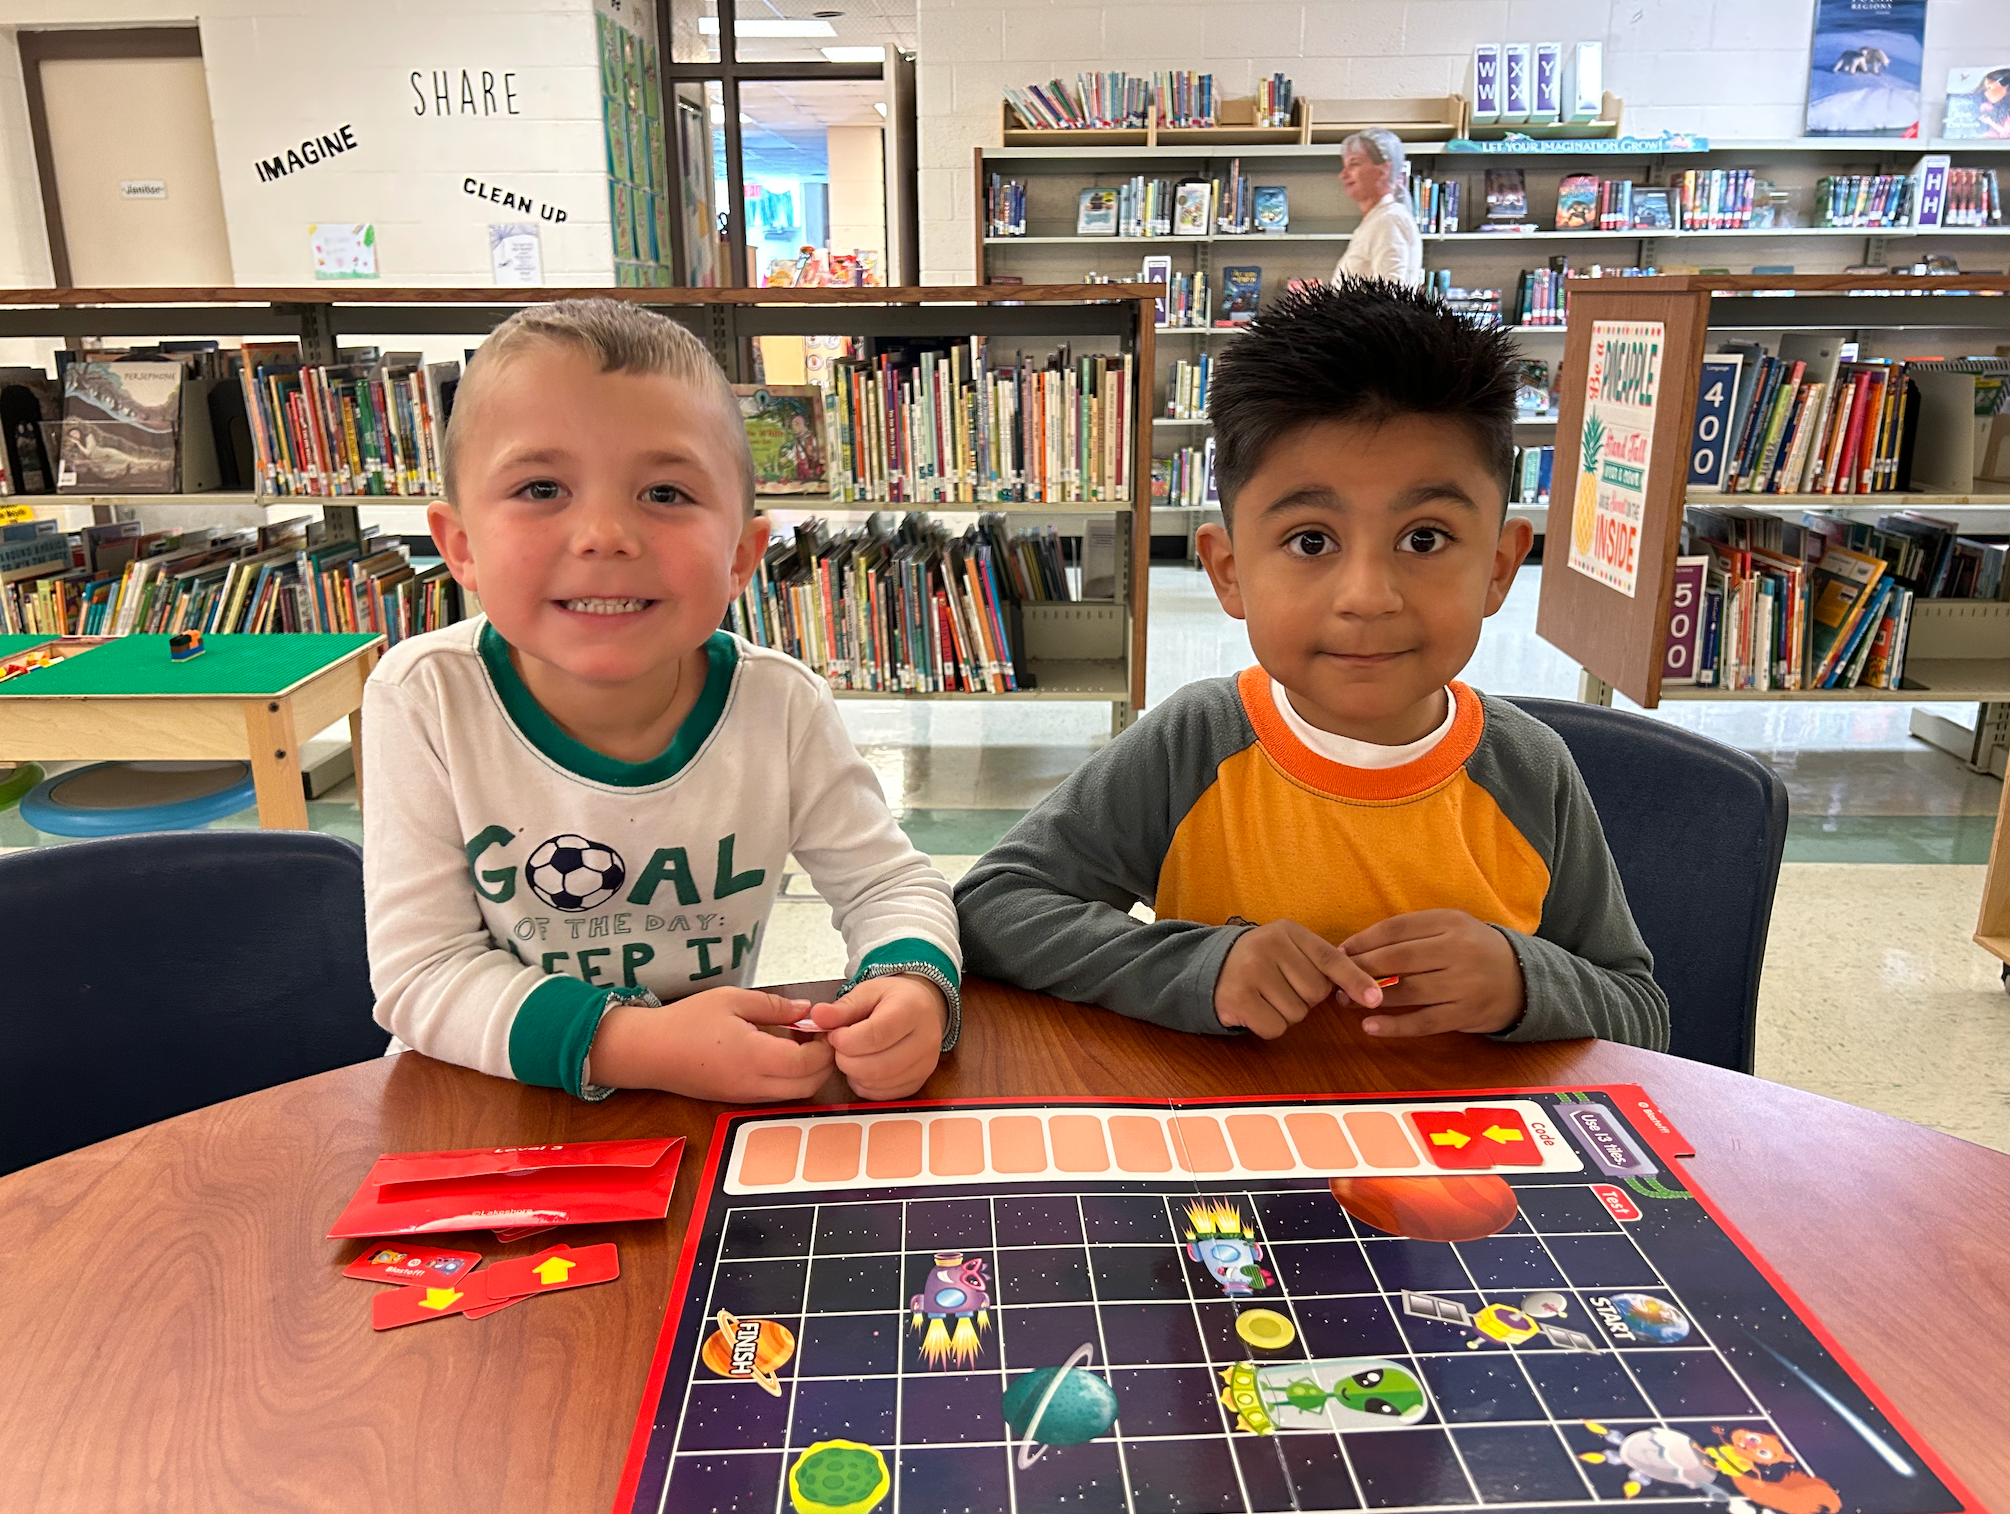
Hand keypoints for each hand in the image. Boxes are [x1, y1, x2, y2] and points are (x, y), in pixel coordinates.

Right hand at [586, 988, 835, 1101]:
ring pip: (795, 1094)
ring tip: (798, 1042)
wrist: (648, 1052)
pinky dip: (790, 1079)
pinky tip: (779, 1054)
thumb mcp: (731, 1000)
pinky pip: (776, 1096)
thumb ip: (773, 1005)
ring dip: (808, 1073)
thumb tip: (806, 1010)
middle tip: (818, 1035)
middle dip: (823, 1063)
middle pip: (810, 1086)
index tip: (824, 1024)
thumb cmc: (687, 1020)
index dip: (824, 1045)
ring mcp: (746, 1097)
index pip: (809, 1063)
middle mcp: (754, 1085)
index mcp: (755, 1057)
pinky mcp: (738, 1101)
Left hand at [812, 974, 947, 1100]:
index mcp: (912, 1010)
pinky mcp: (918, 1082)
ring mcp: (925, 1065)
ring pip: (878, 1083)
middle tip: (839, 1047)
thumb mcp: (867, 992)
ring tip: (851, 1055)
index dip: (846, 1040)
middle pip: (877, 1065)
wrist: (922, 1009)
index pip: (876, 1035)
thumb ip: (842, 1008)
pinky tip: (863, 1068)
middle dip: (846, 1060)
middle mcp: (925, 1040)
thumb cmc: (892, 999)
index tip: (834, 1035)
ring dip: (854, 1073)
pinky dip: (864, 1085)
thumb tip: (818, 1016)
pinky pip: (883, 1095)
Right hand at [1214, 920, 1385, 1039]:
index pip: (1330, 957)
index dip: (1355, 979)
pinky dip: (1269, 1026)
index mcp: (1288, 931)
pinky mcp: (1237, 998)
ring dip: (1286, 1013)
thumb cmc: (1261, 962)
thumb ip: (1323, 962)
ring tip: (1265, 997)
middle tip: (1281, 986)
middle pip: (1316, 992)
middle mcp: (1268, 946)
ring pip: (1297, 1013)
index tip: (1374, 998)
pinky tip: (1255, 1009)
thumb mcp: (1289, 949)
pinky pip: (1276, 1027)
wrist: (1209, 968)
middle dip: (1305, 998)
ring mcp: (1250, 971)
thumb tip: (1370, 990)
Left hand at [1341, 910, 1524, 1036]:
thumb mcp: (1450, 927)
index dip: (1363, 940)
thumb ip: (1411, 932)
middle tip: (1334, 977)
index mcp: (1451, 922)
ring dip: (1371, 998)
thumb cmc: (1474, 950)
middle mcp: (1459, 950)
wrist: (1524, 979)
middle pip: (1399, 958)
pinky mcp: (1466, 1014)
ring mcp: (1464, 984)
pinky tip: (1370, 1026)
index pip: (1397, 928)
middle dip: (1361, 968)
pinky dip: (1395, 1026)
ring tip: (1344, 1000)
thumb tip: (1356, 945)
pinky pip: (1425, 1022)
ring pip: (1409, 990)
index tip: (1339, 951)